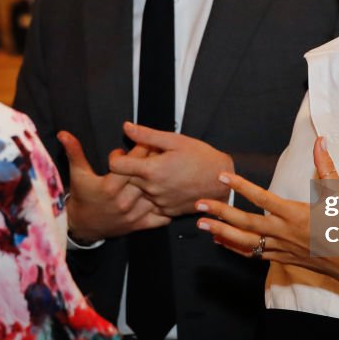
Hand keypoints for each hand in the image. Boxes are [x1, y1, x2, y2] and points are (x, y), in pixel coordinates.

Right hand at [58, 131, 169, 241]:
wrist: (82, 226)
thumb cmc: (82, 197)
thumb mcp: (77, 174)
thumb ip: (74, 152)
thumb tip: (64, 134)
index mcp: (110, 187)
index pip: (132, 164)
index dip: (140, 150)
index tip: (146, 141)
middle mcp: (123, 201)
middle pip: (147, 178)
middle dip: (156, 164)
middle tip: (165, 153)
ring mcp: (132, 215)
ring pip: (156, 196)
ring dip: (163, 184)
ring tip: (169, 172)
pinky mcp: (138, 225)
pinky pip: (160, 218)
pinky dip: (166, 208)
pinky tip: (168, 197)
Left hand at [107, 122, 234, 215]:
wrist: (222, 181)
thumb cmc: (202, 158)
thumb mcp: (175, 140)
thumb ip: (147, 135)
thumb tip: (127, 127)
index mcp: (151, 170)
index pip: (116, 166)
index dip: (115, 157)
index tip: (122, 153)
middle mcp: (153, 189)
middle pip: (126, 179)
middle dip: (132, 169)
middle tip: (147, 159)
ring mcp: (160, 202)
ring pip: (139, 192)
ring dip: (144, 182)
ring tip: (161, 172)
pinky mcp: (168, 211)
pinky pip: (152, 203)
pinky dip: (155, 194)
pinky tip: (167, 184)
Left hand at [195, 137, 338, 325]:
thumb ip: (326, 167)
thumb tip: (321, 141)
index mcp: (295, 214)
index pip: (262, 197)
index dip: (241, 186)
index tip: (222, 176)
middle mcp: (284, 232)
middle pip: (245, 222)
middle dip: (220, 212)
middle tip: (198, 204)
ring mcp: (281, 248)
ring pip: (245, 241)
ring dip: (221, 232)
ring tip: (201, 224)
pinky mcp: (281, 258)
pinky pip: (253, 254)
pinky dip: (235, 247)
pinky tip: (221, 241)